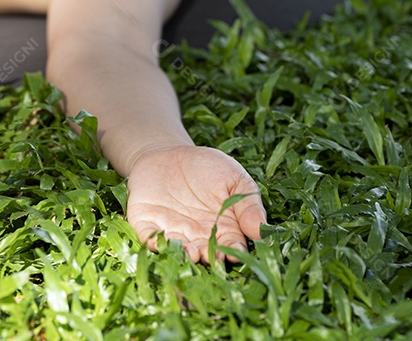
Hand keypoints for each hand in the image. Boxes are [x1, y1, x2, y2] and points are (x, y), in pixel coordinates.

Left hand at [126, 145, 266, 263]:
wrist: (170, 153)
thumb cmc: (208, 168)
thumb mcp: (235, 179)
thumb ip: (248, 204)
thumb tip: (263, 231)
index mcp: (223, 230)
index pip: (231, 246)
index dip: (233, 251)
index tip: (235, 253)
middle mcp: (198, 238)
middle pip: (205, 254)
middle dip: (209, 257)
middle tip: (212, 256)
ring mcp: (173, 233)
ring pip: (179, 251)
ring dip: (183, 255)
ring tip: (191, 253)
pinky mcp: (147, 225)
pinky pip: (150, 237)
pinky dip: (153, 242)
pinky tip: (159, 242)